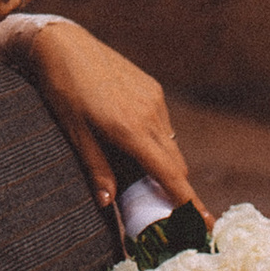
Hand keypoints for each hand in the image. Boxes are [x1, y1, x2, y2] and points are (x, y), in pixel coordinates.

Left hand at [0, 15, 203, 217]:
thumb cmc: (63, 92)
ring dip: (166, 165)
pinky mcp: (152, 88)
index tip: (206, 225)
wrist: (63, 45)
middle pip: (176, 165)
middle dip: (176, 190)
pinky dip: (158, 142)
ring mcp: (153, 100)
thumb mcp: (75, 134)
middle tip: (169, 213)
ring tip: (145, 178)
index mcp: (130, 130)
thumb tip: (107, 204)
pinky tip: (137, 143)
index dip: (189, 203)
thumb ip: (96, 169)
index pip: (170, 175)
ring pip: (171, 145)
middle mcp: (149, 115)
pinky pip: (163, 125)